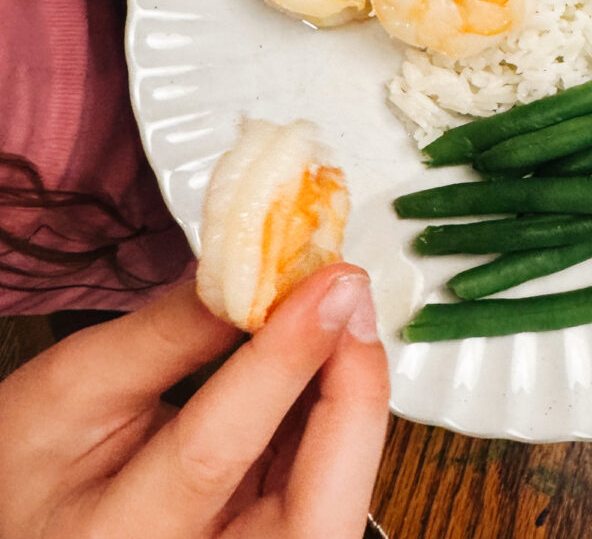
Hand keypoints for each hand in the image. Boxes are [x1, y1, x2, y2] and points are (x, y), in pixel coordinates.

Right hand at [0, 264, 388, 538]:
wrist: (20, 521)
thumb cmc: (25, 467)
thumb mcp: (76, 387)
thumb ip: (170, 335)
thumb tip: (263, 282)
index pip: (215, 454)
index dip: (284, 360)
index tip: (329, 285)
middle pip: (314, 517)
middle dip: (352, 399)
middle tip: (352, 306)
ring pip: (334, 504)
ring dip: (351, 401)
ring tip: (341, 318)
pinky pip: (324, 487)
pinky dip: (335, 416)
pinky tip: (327, 358)